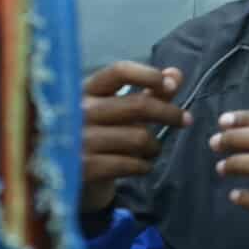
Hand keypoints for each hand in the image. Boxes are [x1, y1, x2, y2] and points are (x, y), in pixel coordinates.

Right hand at [80, 62, 190, 212]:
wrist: (63, 177)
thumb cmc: (98, 136)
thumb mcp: (117, 110)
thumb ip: (148, 92)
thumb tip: (176, 74)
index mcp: (85, 90)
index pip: (119, 71)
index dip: (149, 75)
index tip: (171, 86)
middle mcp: (78, 111)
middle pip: (138, 105)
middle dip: (170, 113)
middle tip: (185, 120)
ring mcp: (78, 139)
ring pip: (139, 137)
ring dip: (154, 146)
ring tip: (152, 150)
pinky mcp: (82, 167)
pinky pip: (130, 164)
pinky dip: (144, 166)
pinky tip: (141, 166)